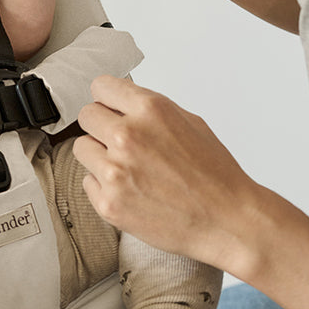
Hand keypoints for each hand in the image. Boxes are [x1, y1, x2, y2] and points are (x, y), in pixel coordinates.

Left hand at [73, 75, 256, 269]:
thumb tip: (122, 103)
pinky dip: (104, 186)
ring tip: (127, 168)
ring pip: (82, 148)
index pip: (101, 87)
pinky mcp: (108, 203)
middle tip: (119, 141)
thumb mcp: (190, 123)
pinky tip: (131, 190)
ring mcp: (114, 171)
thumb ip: (150, 110)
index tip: (110, 108)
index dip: (108, 99)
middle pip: (86, 115)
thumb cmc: (215, 176)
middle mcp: (128, 136)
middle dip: (102, 126)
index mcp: (150, 110)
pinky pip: (87, 182)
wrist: (227, 221)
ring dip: (99, 155)